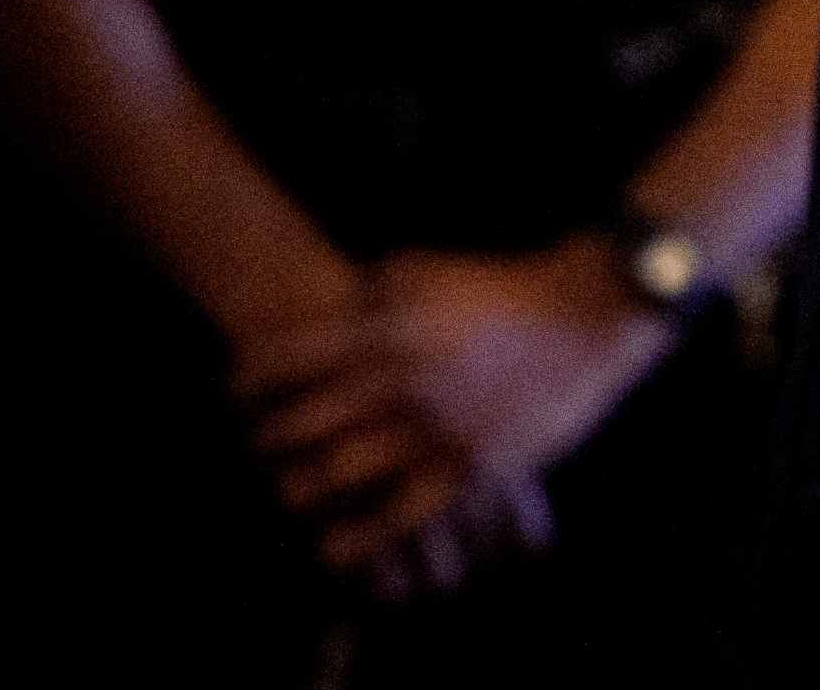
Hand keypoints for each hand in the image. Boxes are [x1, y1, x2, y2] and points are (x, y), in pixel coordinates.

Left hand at [233, 236, 671, 583]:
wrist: (586, 315)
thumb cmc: (503, 287)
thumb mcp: (429, 269)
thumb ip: (374, 292)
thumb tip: (330, 309)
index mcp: (393, 325)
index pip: (298, 358)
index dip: (254, 377)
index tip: (233, 388)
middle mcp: (408, 378)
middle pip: (310, 420)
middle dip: (269, 436)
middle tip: (253, 441)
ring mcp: (440, 426)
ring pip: (346, 472)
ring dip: (302, 486)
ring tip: (285, 489)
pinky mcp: (474, 465)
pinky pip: (404, 512)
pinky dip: (362, 536)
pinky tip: (332, 549)